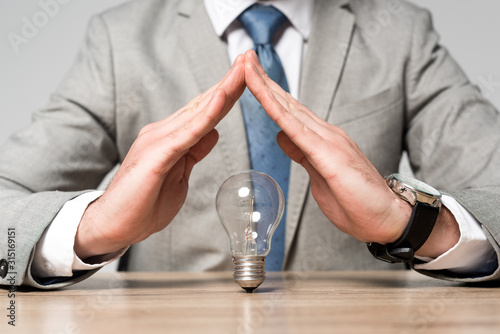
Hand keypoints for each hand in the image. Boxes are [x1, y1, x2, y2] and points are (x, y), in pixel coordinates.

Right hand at [74, 56, 246, 259]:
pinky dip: (207, 114)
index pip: (204, 111)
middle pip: (203, 104)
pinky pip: (188, 132)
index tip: (246, 76)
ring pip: (198, 112)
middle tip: (249, 58)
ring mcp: (158, 140)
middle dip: (229, 82)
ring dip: (223, 90)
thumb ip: (194, 152)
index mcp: (171, 138)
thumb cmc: (143, 205)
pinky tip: (222, 99)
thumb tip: (213, 133)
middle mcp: (163, 132)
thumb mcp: (179, 175)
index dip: (226, 93)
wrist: (113, 226)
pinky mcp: (157, 154)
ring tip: (243, 69)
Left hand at [244, 50, 458, 255]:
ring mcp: (329, 140)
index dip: (269, 92)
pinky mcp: (328, 153)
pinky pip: (296, 128)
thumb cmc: (357, 204)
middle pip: (287, 103)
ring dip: (265, 86)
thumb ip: (301, 154)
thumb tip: (282, 137)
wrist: (388, 219)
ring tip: (247, 64)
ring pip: (288, 109)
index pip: (290, 111)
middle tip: (245, 56)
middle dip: (263, 79)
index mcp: (322, 139)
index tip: (251, 75)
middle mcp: (326, 133)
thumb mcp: (319, 174)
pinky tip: (262, 95)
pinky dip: (276, 109)